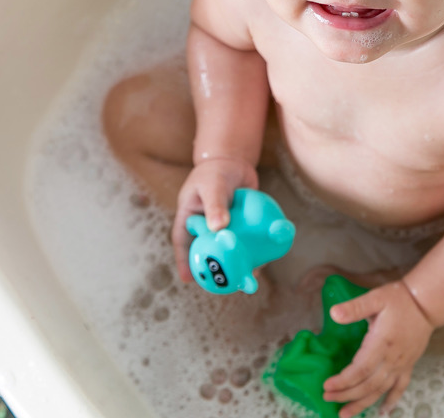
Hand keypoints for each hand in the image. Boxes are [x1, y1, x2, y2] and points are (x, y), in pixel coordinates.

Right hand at [172, 158, 257, 281]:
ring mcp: (223, 226)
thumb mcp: (212, 186)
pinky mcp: (240, 224)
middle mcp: (205, 224)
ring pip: (227, 248)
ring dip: (236, 262)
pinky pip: (244, 240)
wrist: (233, 159)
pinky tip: (260, 260)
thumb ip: (215, 205)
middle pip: (207, 249)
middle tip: (224, 284)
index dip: (184, 261)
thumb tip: (219, 228)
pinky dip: (250, 250)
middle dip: (214, 267)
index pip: (183, 242)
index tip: (189, 279)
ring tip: (245, 277)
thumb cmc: (215, 171)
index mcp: (190, 217)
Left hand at [323, 280, 433, 417]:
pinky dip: (391, 401)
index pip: (360, 369)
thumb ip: (355, 308)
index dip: (343, 381)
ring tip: (346, 414)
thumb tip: (333, 314)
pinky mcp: (409, 366)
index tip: (327, 386)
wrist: (426, 303)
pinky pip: (400, 388)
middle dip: (347, 395)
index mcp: (381, 343)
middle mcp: (392, 359)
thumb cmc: (399, 299)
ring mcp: (401, 364)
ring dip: (362, 403)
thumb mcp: (375, 298)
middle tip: (328, 399)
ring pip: (381, 390)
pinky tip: (382, 412)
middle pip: (368, 384)